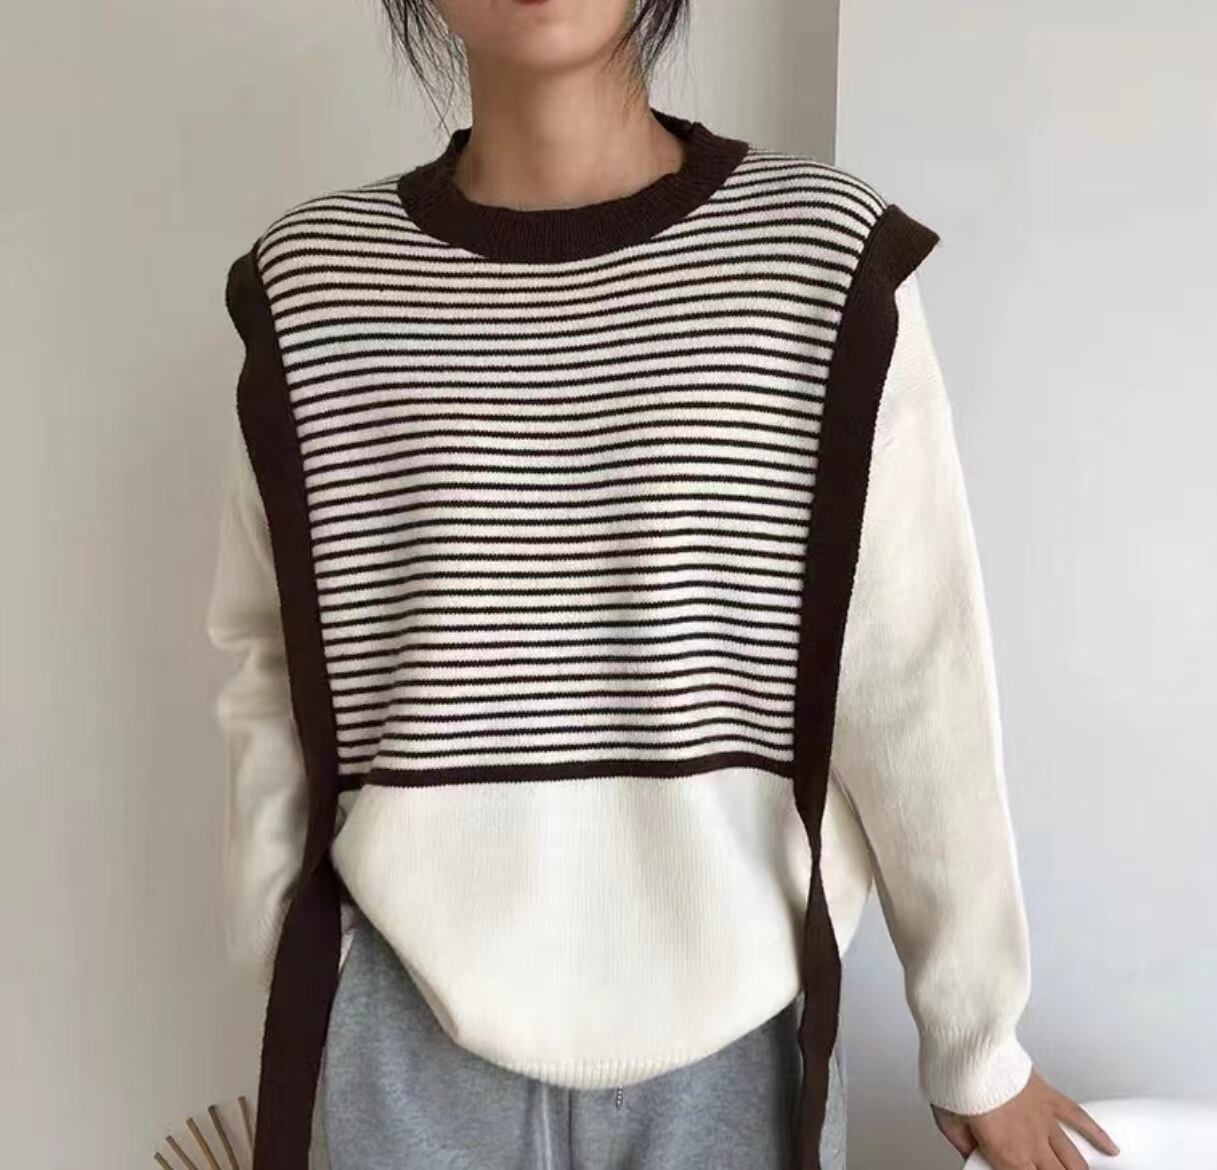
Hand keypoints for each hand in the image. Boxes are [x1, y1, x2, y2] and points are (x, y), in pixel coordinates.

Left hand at [931, 1070, 1120, 1168]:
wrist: (966, 1044)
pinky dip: (1098, 1135)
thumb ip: (965, 1147)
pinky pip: (1080, 1118)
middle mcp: (1031, 1141)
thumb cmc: (954, 1078)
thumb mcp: (947, 1122)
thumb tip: (972, 1158)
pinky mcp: (1049, 1096)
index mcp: (1007, 1153)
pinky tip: (1111, 1149)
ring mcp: (1044, 1119)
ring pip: (1074, 1159)